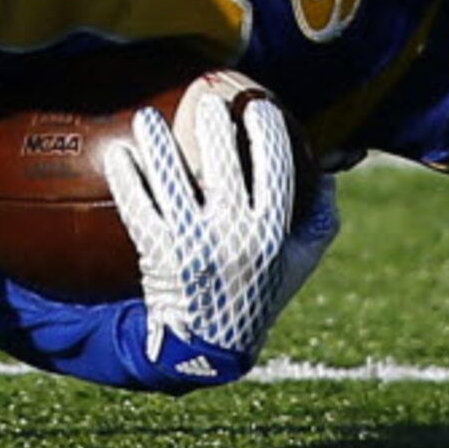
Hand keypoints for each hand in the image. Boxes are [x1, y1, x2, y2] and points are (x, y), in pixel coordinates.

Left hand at [103, 85, 297, 379]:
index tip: (258, 106)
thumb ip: (318, 221)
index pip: (276, 168)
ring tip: (147, 117)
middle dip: (214, 123)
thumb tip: (330, 175)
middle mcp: (234, 234)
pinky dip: (127, 179)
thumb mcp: (297, 265)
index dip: (267, 132)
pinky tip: (118, 155)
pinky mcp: (158, 254)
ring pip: (173, 180)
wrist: (208, 349)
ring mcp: (194, 244)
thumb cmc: (255, 297)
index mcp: (271, 232)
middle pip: (224, 163)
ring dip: (158, 144)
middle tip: (204, 97)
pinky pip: (138, 207)